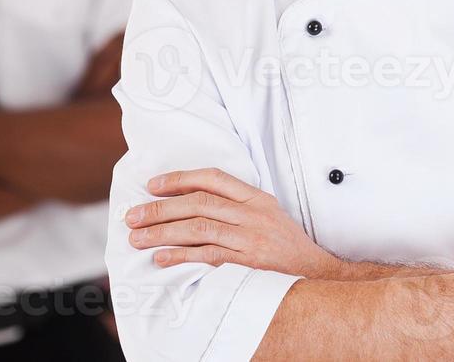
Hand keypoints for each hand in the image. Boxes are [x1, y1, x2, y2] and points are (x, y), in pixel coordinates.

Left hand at [125, 167, 340, 278]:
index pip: (212, 178)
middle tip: (133, 216)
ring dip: (163, 232)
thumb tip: (193, 203)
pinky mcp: (248, 263)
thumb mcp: (267, 215)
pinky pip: (208, 256)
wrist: (319, 275)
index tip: (153, 186)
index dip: (180, 179)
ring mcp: (251, 238)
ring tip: (138, 238)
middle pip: (198, 203)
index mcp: (255, 198)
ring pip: (198, 227)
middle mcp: (252, 213)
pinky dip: (181, 256)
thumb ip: (237, 206)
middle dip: (160, 209)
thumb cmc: (287, 246)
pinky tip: (162, 259)